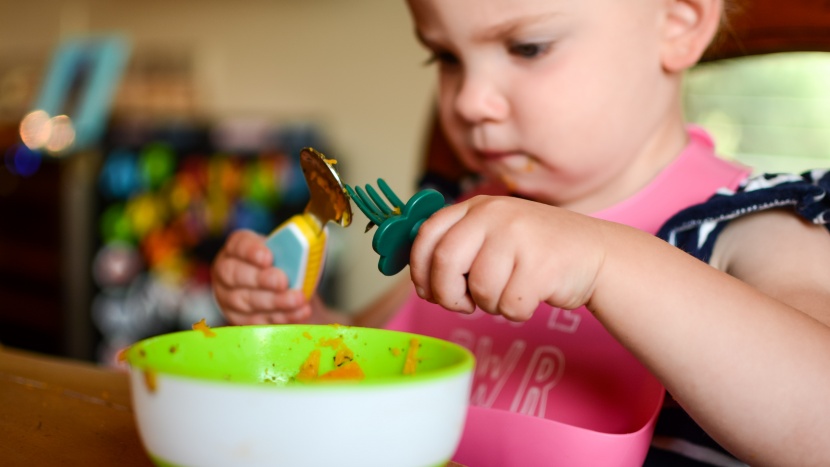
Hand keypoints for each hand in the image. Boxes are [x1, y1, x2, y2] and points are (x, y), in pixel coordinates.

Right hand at [211, 229, 311, 323]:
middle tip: (283, 281)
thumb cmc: (282, 264)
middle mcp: (226, 272)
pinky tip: (298, 312)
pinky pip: (257, 322)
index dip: (252, 251)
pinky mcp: (239, 320)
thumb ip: (290, 251)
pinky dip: (280, 318)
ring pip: (246, 302)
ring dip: (274, 302)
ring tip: (297, 300)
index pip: (238, 245)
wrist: (282, 289)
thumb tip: (302, 254)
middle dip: (261, 279)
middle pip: (235, 275)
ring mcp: (228, 298)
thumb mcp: (285, 252)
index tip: (268, 258)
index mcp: (236, 248)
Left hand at [409, 196, 606, 320]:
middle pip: (446, 262)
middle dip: (447, 294)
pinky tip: (531, 296)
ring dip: (490, 304)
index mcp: (477, 206)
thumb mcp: (494, 234)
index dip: (419, 268)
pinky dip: (516, 312)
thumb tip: (421, 281)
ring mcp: (519, 237)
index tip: (427, 290)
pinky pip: (509, 306)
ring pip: (479, 289)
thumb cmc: (535, 251)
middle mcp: (495, 214)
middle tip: (462, 305)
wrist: (595, 253)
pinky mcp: (541, 265)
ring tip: (510, 291)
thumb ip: (460, 246)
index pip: (428, 234)